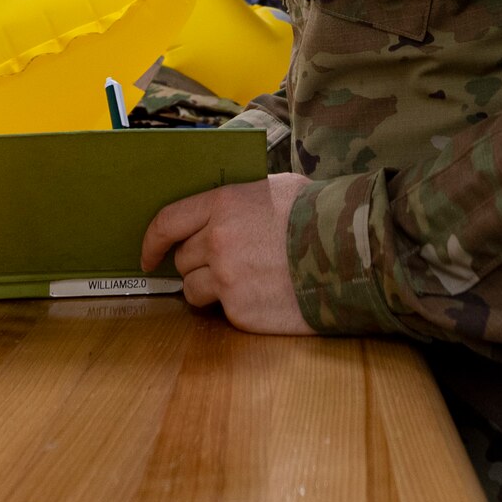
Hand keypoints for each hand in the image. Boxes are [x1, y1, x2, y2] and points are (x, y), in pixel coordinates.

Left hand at [140, 173, 313, 334]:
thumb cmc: (321, 215)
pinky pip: (221, 312)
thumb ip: (239, 201)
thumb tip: (222, 211)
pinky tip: (261, 297)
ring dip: (209, 289)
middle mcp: (217, 242)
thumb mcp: (275, 188)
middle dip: (195, 263)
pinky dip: (235, 307)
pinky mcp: (241, 312)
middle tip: (221, 265)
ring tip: (241, 284)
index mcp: (222, 206)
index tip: (148, 256)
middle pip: (182, 259)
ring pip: (194, 290)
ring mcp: (227, 280)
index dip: (152, 242)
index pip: (167, 223)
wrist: (353, 255)